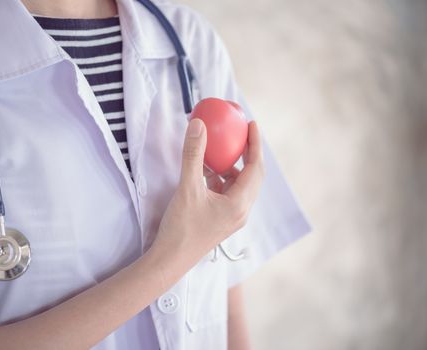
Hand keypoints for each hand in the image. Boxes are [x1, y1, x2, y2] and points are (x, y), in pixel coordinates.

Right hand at [149, 118, 263, 269]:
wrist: (170, 260)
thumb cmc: (181, 228)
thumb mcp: (187, 188)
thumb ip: (194, 155)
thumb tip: (199, 125)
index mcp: (240, 204)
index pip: (255, 167)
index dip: (255, 144)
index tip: (251, 124)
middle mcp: (241, 211)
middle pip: (252, 176)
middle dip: (247, 153)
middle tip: (239, 133)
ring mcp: (232, 217)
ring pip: (239, 185)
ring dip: (231, 166)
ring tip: (219, 151)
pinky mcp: (221, 220)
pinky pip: (227, 193)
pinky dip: (220, 179)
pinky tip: (205, 172)